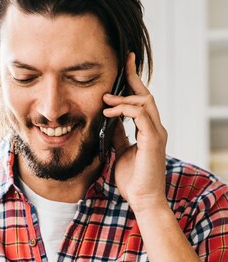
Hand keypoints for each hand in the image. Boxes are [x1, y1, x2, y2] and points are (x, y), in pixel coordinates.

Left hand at [103, 52, 167, 214]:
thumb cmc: (132, 181)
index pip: (142, 101)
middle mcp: (156, 129)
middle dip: (134, 77)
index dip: (133, 83)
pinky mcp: (153, 140)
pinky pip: (140, 115)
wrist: (142, 200)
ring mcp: (156, 133)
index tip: (125, 67)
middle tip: (123, 62)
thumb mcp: (120, 152)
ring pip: (144, 102)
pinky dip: (124, 111)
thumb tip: (108, 121)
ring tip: (105, 100)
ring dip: (123, 98)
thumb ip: (117, 135)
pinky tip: (109, 114)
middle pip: (146, 96)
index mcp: (149, 131)